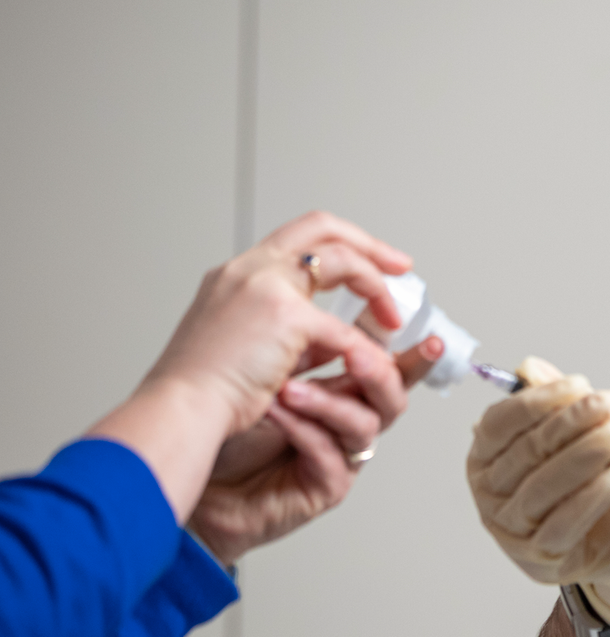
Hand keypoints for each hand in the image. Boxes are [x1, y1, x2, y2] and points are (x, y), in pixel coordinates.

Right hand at [89, 210, 412, 521]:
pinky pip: (343, 330)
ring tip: (393, 318)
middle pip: (323, 228)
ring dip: (376, 290)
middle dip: (369, 244)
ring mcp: (266, 286)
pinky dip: (363, 348)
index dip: (339, 243)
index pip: (295, 237)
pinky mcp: (286, 317)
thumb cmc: (200, 394)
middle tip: (401, 266)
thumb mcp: (245, 348)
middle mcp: (249, 270)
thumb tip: (332, 341)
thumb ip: (288, 337)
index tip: (370, 260)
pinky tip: (374, 364)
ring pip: (344, 263)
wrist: (177, 412)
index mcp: (236, 275)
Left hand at [188, 338, 442, 564]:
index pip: (388, 362)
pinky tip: (274, 412)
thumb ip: (312, 335)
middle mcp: (345, 418)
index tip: (432, 337)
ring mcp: (337, 453)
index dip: (416, 353)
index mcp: (342, 387)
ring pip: (364, 424)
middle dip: (383, 372)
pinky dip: (302, 430)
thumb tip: (335, 285)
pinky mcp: (322, 485)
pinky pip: (328, 455)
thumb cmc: (224, 420)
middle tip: (358, 354)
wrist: (191, 465)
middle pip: (393, 395)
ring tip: (288, 389)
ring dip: (328, 401)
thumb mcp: (271, 360)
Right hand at [467, 358, 609, 636]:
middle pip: (525, 453)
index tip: (579, 384)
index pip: (500, 423)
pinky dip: (590, 499)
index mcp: (487, 457)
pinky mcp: (539, 558)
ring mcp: (511, 529)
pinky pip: (562, 525)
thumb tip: (528, 366)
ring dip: (583, 457)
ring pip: (542, 488)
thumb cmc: (592, 477)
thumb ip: (552, 402)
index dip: (537, 400)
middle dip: (569, 424)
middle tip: (607, 404)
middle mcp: (490, 494)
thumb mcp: (574, 434)